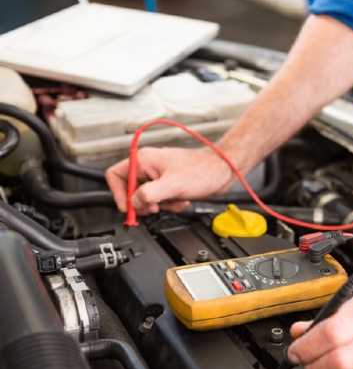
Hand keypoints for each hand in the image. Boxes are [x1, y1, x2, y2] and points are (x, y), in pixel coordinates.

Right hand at [105, 146, 234, 214]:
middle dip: (144, 203)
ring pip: (146, 198)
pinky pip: (160, 200)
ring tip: (174, 201)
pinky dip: (169, 205)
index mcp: (143, 160)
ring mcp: (158, 176)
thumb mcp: (172, 185)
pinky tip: (180, 200)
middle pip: (130, 190)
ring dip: (160, 205)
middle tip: (155, 207)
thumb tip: (134, 202)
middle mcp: (148, 167)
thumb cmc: (202, 171)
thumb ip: (148, 194)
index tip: (128, 208)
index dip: (118, 194)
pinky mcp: (168, 185)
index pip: (115, 176)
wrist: (221, 172)